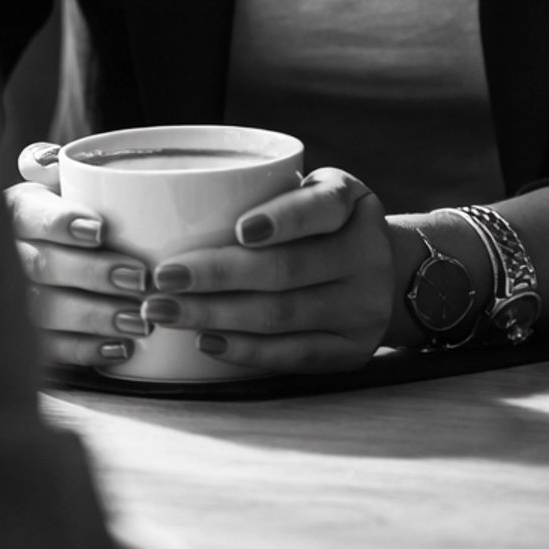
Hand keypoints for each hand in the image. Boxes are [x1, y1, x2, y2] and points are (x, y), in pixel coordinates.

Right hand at [7, 141, 157, 373]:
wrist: (50, 258)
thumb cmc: (67, 216)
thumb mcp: (61, 184)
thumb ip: (61, 169)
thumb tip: (48, 160)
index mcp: (16, 211)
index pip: (30, 216)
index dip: (61, 222)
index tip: (99, 229)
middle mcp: (7, 255)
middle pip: (42, 267)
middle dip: (93, 274)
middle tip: (139, 277)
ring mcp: (10, 300)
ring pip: (45, 311)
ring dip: (94, 316)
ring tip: (139, 320)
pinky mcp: (25, 339)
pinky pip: (50, 350)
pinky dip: (85, 351)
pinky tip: (120, 350)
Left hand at [141, 167, 393, 375]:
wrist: (386, 275)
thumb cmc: (321, 225)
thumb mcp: (312, 192)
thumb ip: (265, 192)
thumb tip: (169, 207)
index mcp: (352, 203)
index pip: (321, 208)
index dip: (282, 220)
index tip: (238, 229)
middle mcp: (368, 256)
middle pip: (286, 269)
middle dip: (217, 275)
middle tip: (162, 277)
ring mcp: (364, 308)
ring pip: (283, 315)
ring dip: (216, 315)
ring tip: (165, 311)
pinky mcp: (353, 350)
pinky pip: (295, 356)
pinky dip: (246, 350)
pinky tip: (206, 341)